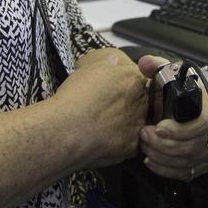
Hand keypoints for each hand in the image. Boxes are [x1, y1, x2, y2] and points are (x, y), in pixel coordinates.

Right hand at [54, 48, 146, 168]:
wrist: (66, 129)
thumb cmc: (75, 97)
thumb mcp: (90, 68)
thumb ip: (109, 63)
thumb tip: (115, 61)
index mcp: (133, 79)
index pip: (139, 80)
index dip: (125, 85)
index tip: (114, 91)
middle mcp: (141, 101)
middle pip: (140, 100)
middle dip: (127, 104)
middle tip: (106, 108)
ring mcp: (138, 125)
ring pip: (135, 122)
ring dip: (124, 122)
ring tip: (102, 124)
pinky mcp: (132, 146)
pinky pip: (129, 142)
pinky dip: (118, 141)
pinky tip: (103, 138)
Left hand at [136, 55, 207, 180]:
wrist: (188, 107)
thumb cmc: (180, 92)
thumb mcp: (171, 75)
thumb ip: (157, 67)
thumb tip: (145, 63)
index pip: (202, 124)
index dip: (179, 130)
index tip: (158, 128)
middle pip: (193, 146)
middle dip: (164, 144)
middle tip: (144, 135)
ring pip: (188, 161)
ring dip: (162, 157)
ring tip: (145, 146)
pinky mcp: (203, 163)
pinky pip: (187, 173)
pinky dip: (167, 170)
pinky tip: (152, 161)